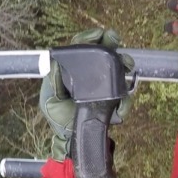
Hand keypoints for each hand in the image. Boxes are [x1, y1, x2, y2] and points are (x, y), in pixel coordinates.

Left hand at [39, 28, 134, 161]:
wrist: (73, 142)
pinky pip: (123, 96)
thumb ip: (54, 81)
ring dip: (124, 68)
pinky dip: (124, 100)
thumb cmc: (59, 120)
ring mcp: (103, 88)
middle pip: (103, 56)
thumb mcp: (50, 100)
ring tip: (127, 67)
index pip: (81, 49)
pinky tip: (120, 108)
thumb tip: (56, 63)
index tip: (100, 35)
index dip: (90, 39)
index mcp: (72, 72)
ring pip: (117, 71)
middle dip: (112, 47)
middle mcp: (89, 77)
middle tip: (116, 41)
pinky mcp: (113, 102)